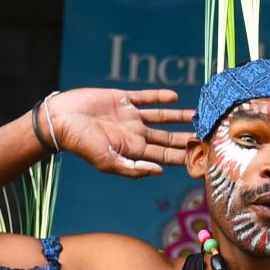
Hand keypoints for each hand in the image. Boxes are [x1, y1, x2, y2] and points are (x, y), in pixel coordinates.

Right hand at [46, 88, 194, 177]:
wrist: (59, 120)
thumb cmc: (80, 144)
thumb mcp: (107, 161)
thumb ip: (132, 169)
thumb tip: (158, 172)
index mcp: (134, 150)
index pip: (166, 156)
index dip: (185, 157)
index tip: (204, 157)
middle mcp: (135, 134)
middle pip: (168, 137)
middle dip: (188, 138)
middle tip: (211, 136)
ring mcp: (130, 116)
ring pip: (162, 117)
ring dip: (179, 116)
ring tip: (199, 115)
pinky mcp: (122, 99)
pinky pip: (145, 97)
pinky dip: (159, 97)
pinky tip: (174, 98)